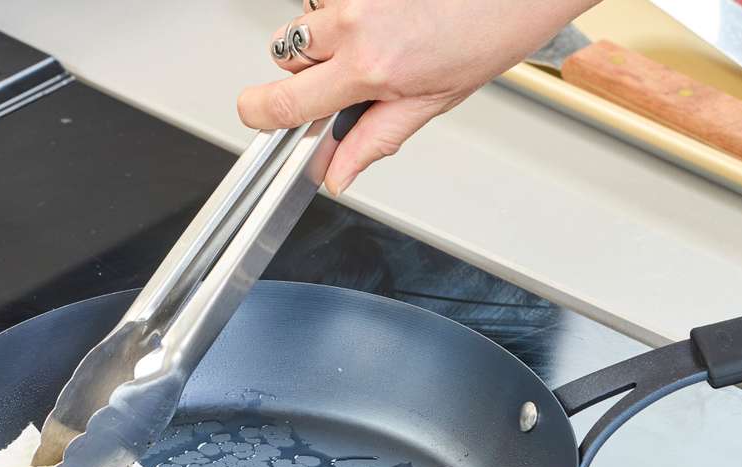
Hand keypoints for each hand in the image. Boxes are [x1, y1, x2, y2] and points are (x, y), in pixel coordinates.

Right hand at [238, 0, 596, 193]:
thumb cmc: (485, 36)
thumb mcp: (431, 102)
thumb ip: (374, 138)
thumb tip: (337, 174)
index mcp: (369, 69)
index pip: (284, 101)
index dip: (260, 114)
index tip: (256, 116)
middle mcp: (354, 24)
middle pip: (285, 54)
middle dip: (305, 67)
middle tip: (349, 71)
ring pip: (306, 18)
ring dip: (329, 31)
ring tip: (380, 32)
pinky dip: (346, 5)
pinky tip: (383, 10)